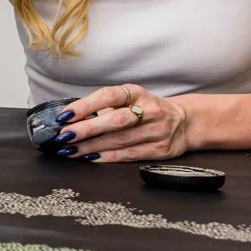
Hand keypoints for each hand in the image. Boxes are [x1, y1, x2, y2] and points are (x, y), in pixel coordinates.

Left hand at [53, 83, 193, 162]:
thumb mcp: (131, 99)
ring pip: (119, 140)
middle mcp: (149, 110)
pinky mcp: (160, 149)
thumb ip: (106, 106)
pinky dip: (108, 156)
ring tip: (70, 150)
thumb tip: (71, 118)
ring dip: (91, 146)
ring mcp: (157, 131)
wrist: (185, 122)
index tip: (65, 115)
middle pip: (114, 121)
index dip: (85, 105)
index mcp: (137, 93)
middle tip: (64, 136)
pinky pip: (130, 154)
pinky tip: (90, 158)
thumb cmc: (147, 109)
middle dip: (86, 129)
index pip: (108, 96)